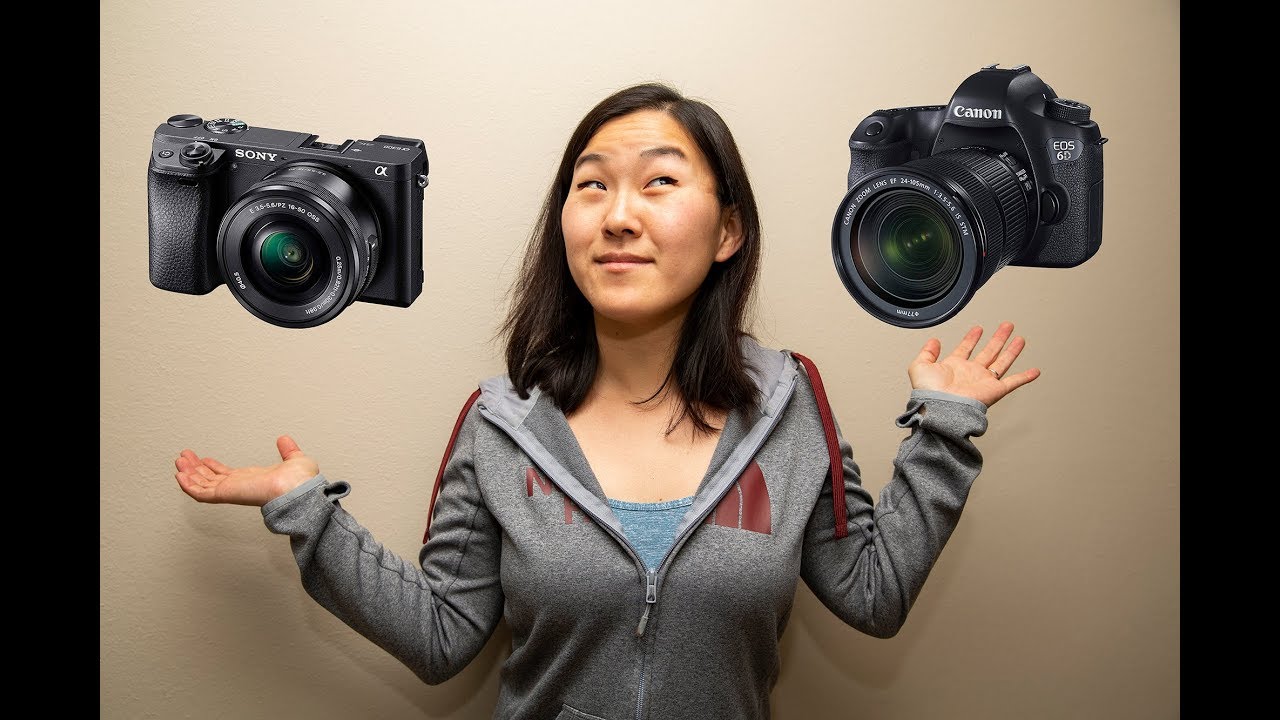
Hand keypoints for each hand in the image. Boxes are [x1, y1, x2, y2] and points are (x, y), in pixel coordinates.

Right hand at [174, 435, 319, 506]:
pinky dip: (189, 485)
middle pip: (210, 479)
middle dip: (195, 468)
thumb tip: (284, 439)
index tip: (203, 459)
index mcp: (253, 479)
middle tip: (183, 457)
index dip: (213, 467)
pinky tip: (180, 476)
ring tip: (178, 462)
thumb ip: (287, 449)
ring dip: (189, 474)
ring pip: (203, 485)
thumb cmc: (300, 481)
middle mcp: (240, 486)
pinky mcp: (226, 494)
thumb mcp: (293, 459)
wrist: (298, 489)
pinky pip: (201, 493)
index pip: (226, 474)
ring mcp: (231, 491)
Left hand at [907, 322, 1040, 407]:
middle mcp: (971, 373)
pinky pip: (1013, 382)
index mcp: (954, 367)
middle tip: (1006, 326)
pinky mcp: (995, 390)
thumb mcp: (920, 366)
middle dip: (997, 338)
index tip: (978, 329)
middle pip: (988, 351)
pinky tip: (1034, 371)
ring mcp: (984, 381)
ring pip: (1002, 362)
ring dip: (1011, 350)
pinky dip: (1025, 377)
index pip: (966, 348)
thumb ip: (926, 352)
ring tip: (1019, 338)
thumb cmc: (929, 392)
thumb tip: (933, 340)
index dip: (971, 338)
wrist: (940, 408)